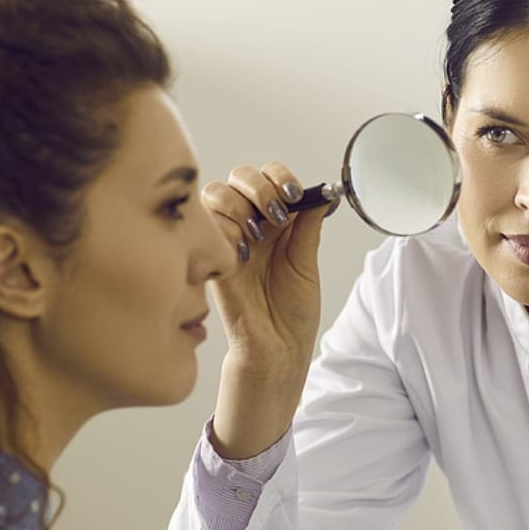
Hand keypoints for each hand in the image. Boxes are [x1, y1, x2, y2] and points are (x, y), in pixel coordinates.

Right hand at [202, 163, 330, 455]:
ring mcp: (229, 242)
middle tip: (279, 210)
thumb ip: (307, 226)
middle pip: (239, 176)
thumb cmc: (292, 314)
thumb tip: (321, 192)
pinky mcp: (211, 260)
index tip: (295, 194)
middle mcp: (249, 227)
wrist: (277, 353)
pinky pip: (207, 225)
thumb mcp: (306, 263)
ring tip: (261, 234)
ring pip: (217, 194)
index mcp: (275, 224)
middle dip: (260, 185)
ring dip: (241, 204)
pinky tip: (243, 253)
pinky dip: (227, 229)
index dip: (279, 176)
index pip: (268, 177)